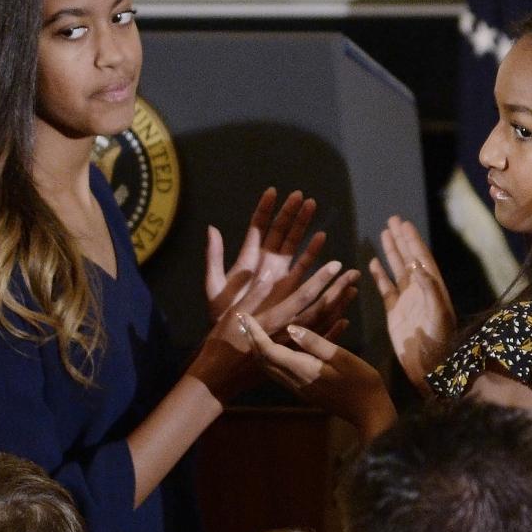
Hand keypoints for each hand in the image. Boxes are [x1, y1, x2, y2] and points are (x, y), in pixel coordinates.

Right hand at [189, 257, 357, 403]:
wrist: (219, 378)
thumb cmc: (221, 342)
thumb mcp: (228, 314)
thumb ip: (251, 294)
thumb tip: (268, 272)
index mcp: (271, 321)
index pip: (302, 297)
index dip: (320, 280)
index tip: (335, 264)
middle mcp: (287, 335)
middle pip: (319, 311)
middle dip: (337, 291)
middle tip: (353, 274)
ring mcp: (292, 349)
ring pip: (322, 327)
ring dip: (339, 308)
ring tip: (353, 289)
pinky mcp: (292, 359)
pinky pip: (317, 346)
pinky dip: (333, 332)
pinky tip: (345, 320)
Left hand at [205, 188, 324, 322]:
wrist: (235, 340)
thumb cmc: (223, 314)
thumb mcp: (213, 286)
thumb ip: (214, 257)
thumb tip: (211, 228)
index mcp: (247, 258)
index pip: (258, 227)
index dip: (265, 209)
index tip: (273, 191)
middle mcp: (266, 262)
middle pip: (280, 231)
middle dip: (290, 212)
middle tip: (301, 194)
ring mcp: (280, 273)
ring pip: (293, 243)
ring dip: (303, 224)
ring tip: (312, 206)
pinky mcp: (290, 287)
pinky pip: (303, 265)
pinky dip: (311, 251)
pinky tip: (320, 237)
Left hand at [241, 315, 396, 440]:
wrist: (369, 413)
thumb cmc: (362, 382)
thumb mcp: (342, 357)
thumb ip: (315, 343)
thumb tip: (291, 329)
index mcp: (303, 370)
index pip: (269, 350)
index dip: (255, 333)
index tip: (245, 316)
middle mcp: (295, 381)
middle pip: (262, 361)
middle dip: (250, 340)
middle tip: (242, 320)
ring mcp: (298, 389)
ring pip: (268, 369)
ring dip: (258, 349)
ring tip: (253, 331)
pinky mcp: (304, 391)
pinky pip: (279, 373)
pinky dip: (270, 358)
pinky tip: (274, 347)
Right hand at [369, 216, 455, 392]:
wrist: (429, 369)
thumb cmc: (439, 344)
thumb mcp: (439, 316)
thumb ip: (431, 291)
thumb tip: (419, 267)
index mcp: (433, 288)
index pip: (422, 258)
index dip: (413, 241)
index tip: (404, 224)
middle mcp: (420, 291)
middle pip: (410, 259)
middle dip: (402, 240)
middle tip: (393, 220)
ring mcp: (407, 301)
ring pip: (397, 271)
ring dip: (391, 253)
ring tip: (384, 233)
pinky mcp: (394, 314)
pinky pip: (386, 290)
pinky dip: (380, 276)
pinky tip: (373, 263)